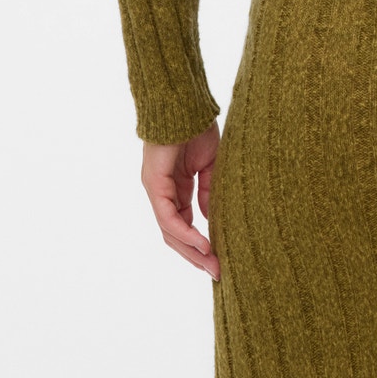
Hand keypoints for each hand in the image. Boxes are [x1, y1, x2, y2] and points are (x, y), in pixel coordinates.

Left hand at [140, 123, 221, 279]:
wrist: (184, 105)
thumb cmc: (196, 128)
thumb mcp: (209, 165)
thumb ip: (208, 192)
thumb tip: (211, 219)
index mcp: (175, 189)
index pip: (185, 225)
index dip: (201, 244)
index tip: (221, 259)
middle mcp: (162, 194)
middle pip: (175, 236)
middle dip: (196, 256)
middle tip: (217, 273)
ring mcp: (156, 190)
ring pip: (170, 232)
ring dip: (192, 251)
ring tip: (213, 265)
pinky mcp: (155, 185)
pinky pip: (169, 217)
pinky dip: (186, 232)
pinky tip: (203, 243)